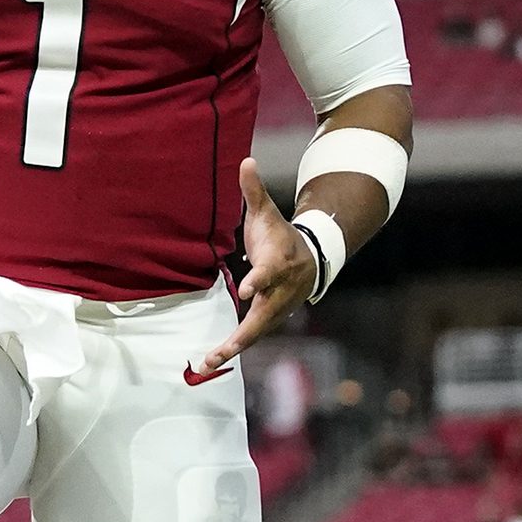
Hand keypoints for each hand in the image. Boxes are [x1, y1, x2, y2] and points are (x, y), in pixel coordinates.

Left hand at [193, 157, 311, 384]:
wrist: (312, 258)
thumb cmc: (280, 235)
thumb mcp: (267, 213)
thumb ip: (254, 191)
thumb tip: (246, 160)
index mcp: (279, 261)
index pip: (269, 272)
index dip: (259, 280)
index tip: (247, 290)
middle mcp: (281, 289)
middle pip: (264, 314)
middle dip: (243, 333)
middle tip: (222, 349)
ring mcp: (279, 307)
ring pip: (258, 330)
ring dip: (235, 346)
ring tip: (209, 362)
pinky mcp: (273, 317)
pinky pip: (254, 334)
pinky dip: (236, 347)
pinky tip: (213, 360)